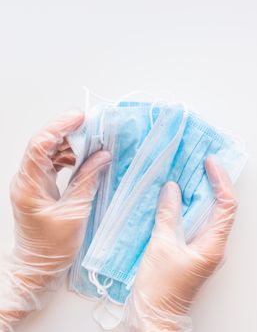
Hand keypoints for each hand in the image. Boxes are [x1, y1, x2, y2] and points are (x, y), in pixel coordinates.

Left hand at [0, 111, 110, 328]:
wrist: (39, 265)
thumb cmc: (53, 246)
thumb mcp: (75, 212)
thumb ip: (88, 180)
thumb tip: (102, 155)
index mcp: (29, 184)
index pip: (40, 144)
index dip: (60, 127)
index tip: (81, 118)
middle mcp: (27, 179)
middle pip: (44, 144)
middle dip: (68, 132)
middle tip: (93, 126)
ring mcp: (32, 183)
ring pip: (49, 152)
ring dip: (71, 145)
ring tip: (94, 143)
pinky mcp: (40, 187)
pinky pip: (54, 164)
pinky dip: (70, 158)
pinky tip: (86, 159)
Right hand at [122, 157, 237, 331]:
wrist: (154, 317)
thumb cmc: (160, 289)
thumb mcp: (161, 246)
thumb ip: (168, 215)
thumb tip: (172, 189)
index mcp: (213, 244)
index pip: (227, 204)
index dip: (221, 180)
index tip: (209, 163)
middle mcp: (214, 245)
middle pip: (221, 207)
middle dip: (213, 183)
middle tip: (200, 163)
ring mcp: (204, 249)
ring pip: (209, 215)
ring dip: (201, 194)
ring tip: (189, 174)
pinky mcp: (193, 252)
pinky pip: (196, 223)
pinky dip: (189, 208)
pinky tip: (177, 199)